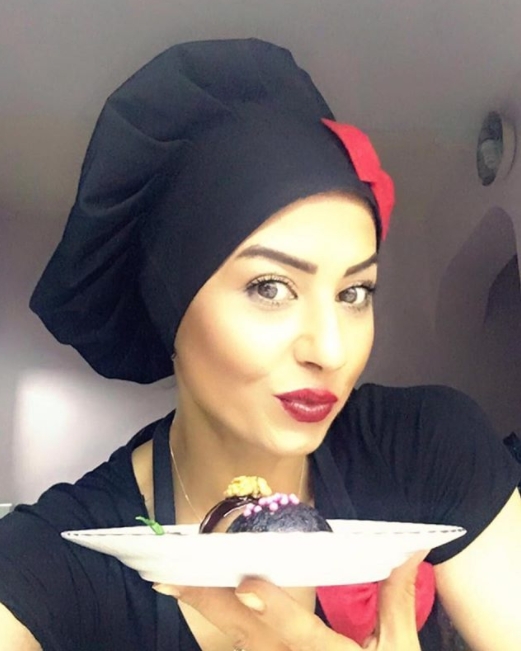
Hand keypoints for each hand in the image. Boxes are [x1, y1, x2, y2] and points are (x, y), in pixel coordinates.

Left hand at [153, 550, 426, 649]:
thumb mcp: (399, 648)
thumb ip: (397, 598)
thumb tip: (411, 547)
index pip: (297, 631)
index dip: (273, 608)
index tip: (247, 583)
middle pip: (248, 636)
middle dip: (210, 604)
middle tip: (172, 577)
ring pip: (236, 647)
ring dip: (207, 616)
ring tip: (174, 582)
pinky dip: (219, 633)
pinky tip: (196, 601)